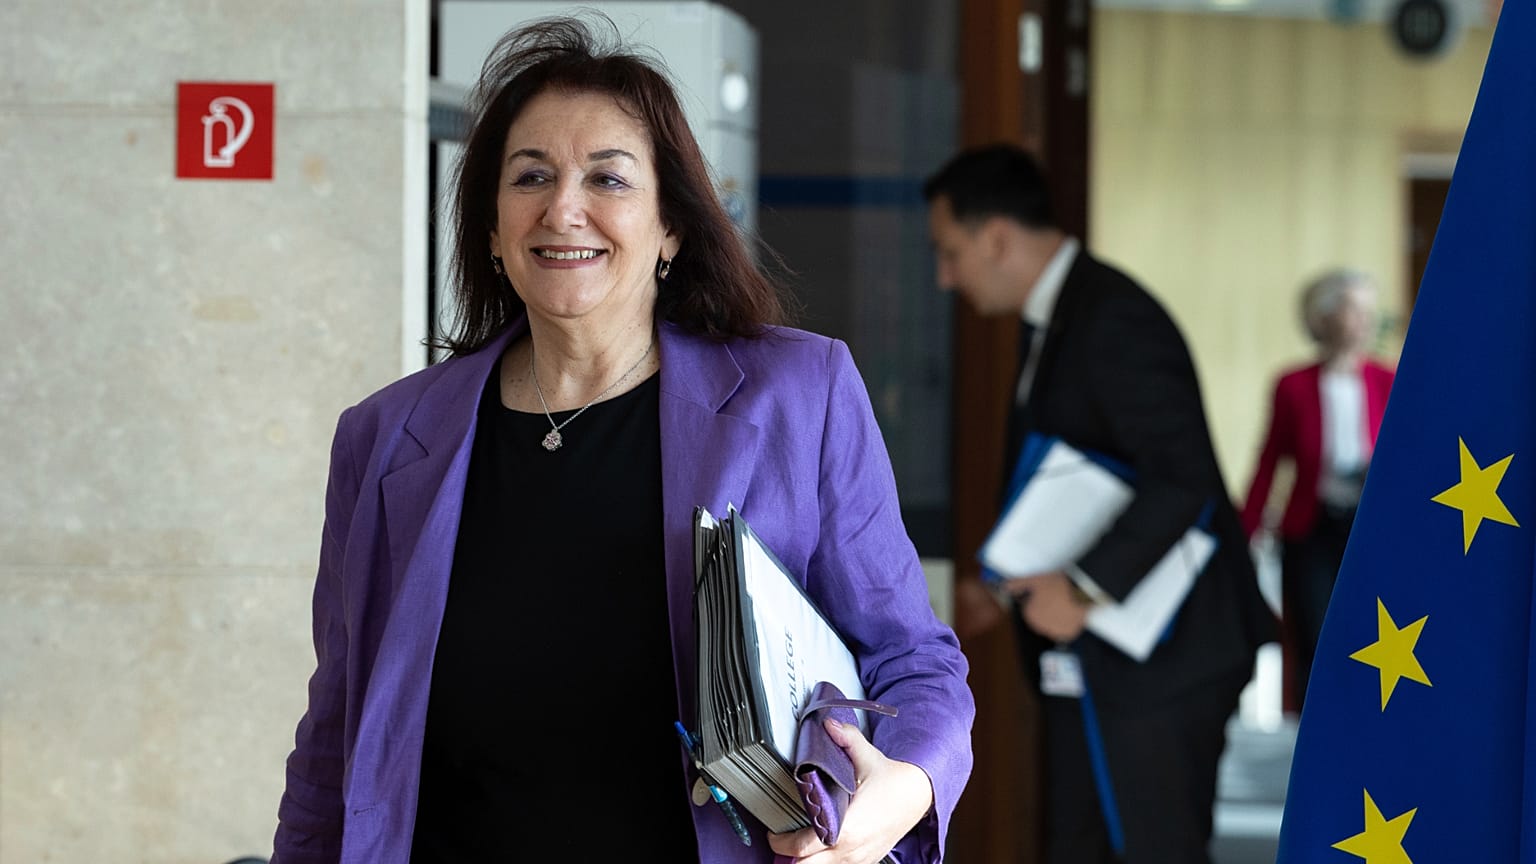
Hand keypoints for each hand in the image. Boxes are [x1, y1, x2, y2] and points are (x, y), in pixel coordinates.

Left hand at [766, 718, 933, 862]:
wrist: (918, 796)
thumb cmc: (894, 781)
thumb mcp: (868, 756)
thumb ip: (846, 739)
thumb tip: (828, 724)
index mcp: (849, 827)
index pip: (804, 847)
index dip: (783, 843)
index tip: (774, 834)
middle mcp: (852, 848)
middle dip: (791, 857)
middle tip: (782, 841)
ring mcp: (860, 858)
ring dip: (809, 860)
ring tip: (799, 843)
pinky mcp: (866, 860)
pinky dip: (826, 861)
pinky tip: (821, 846)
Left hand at [1004, 571, 1088, 641]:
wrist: (1083, 593)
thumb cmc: (1059, 586)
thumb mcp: (1035, 580)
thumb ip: (1018, 584)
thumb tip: (1005, 587)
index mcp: (1030, 614)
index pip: (1029, 608)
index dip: (1036, 598)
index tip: (1044, 592)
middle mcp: (1040, 626)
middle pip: (1040, 617)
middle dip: (1045, 608)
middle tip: (1055, 596)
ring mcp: (1054, 632)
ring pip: (1052, 624)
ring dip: (1055, 616)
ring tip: (1064, 602)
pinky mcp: (1067, 634)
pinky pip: (1064, 630)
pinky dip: (1066, 623)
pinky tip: (1070, 611)